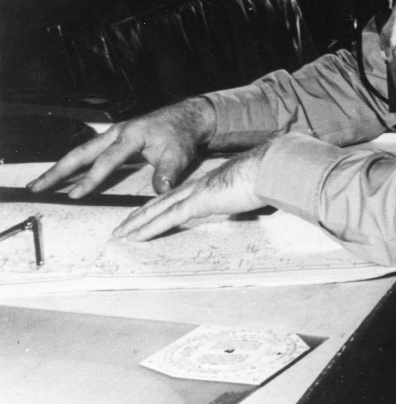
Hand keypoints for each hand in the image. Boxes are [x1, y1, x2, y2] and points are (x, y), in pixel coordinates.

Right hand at [28, 98, 214, 198]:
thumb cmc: (182, 135)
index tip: (75, 194)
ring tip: (40, 182)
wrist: (187, 118)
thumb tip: (160, 189)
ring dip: (60, 167)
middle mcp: (118, 132)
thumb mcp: (179, 155)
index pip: (107, 160)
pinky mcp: (114, 139)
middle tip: (37, 186)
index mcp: (132, 135)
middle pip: (81, 152)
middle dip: (58, 170)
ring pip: (81, 151)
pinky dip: (73, 164)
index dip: (91, 179)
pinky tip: (62, 176)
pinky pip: (89, 152)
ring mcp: (114, 135)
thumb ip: (168, 173)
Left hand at [112, 147, 266, 241]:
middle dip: (139, 215)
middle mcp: (197, 187)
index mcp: (208, 184)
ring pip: (158, 210)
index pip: (176, 198)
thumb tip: (240, 203)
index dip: (158, 207)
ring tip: (120, 234)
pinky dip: (149, 228)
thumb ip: (236, 197)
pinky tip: (135, 236)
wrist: (268, 167)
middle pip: (160, 203)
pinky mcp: (199, 202)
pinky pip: (168, 218)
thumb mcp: (247, 190)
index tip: (146, 215)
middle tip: (122, 227)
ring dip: (136, 223)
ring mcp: (196, 194)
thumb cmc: (264, 176)